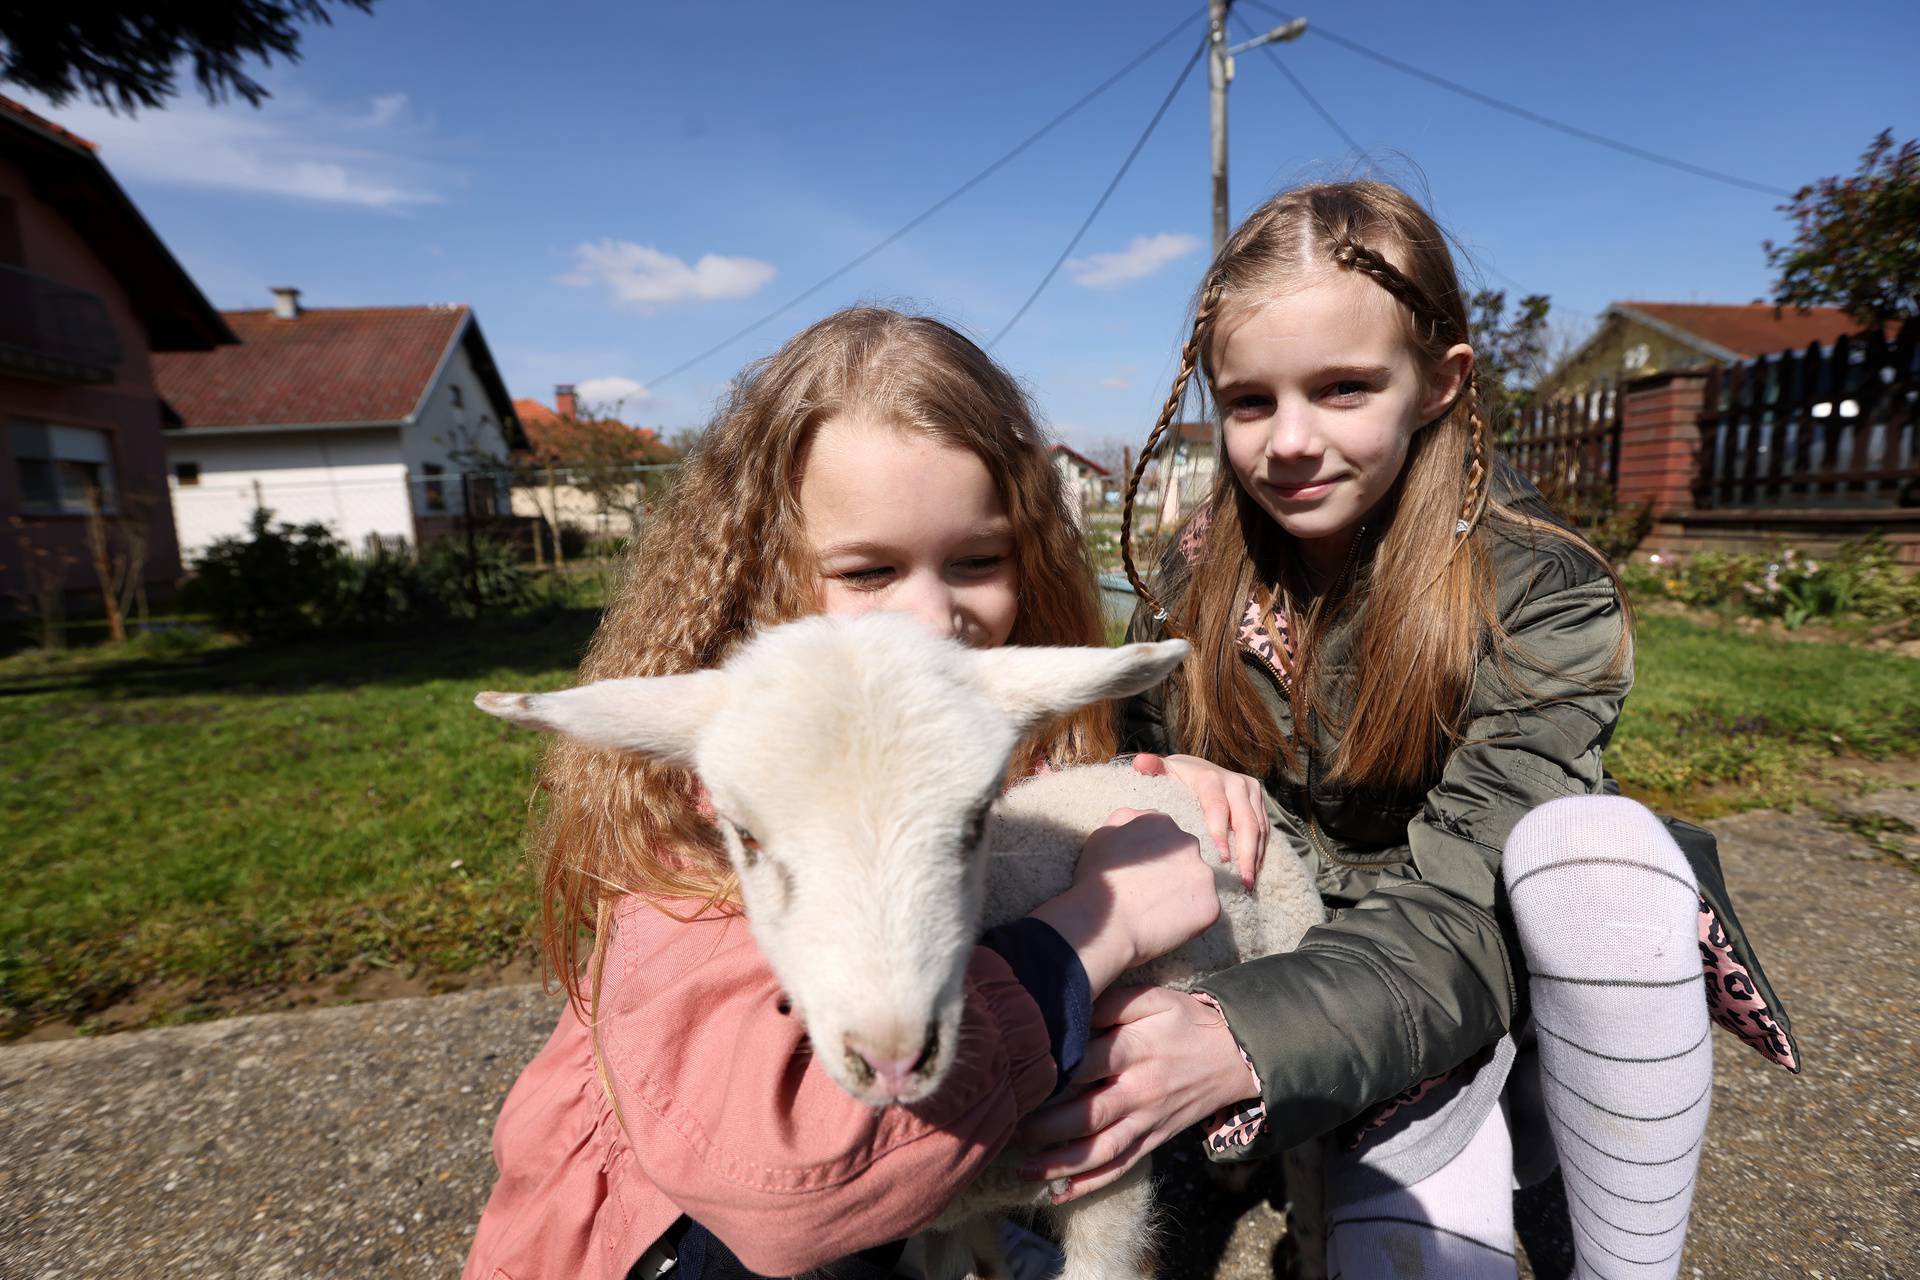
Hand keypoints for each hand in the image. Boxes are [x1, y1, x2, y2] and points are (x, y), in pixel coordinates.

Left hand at [1016, 986, 1256, 1201]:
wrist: (1237, 1055)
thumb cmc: (1187, 1021)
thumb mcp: (1153, 998)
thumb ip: (1109, 1003)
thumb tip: (1065, 1009)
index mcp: (1135, 1050)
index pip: (1084, 1065)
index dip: (1047, 1072)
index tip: (1015, 1075)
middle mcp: (1139, 1091)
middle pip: (1085, 1115)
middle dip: (1043, 1127)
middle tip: (1008, 1125)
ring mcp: (1147, 1121)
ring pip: (1099, 1151)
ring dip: (1058, 1165)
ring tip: (1021, 1167)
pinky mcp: (1153, 1140)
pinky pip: (1119, 1168)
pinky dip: (1088, 1185)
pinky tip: (1056, 1193)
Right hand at [1029, 809, 1218, 994]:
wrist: (1106, 923)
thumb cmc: (1099, 880)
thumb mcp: (1102, 835)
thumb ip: (1125, 820)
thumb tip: (1139, 816)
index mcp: (1162, 823)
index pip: (1166, 839)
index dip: (1153, 861)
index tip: (1140, 876)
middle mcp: (1188, 843)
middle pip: (1186, 860)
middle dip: (1172, 876)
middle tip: (1149, 896)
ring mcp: (1203, 875)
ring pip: (1197, 886)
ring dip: (1183, 897)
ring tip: (1156, 913)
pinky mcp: (1210, 905)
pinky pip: (1204, 913)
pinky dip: (1190, 921)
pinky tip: (1166, 925)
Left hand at [1132, 753, 1267, 890]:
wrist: (1199, 768)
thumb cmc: (1177, 777)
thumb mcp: (1164, 770)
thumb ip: (1152, 767)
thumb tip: (1139, 762)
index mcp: (1210, 777)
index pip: (1218, 807)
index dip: (1220, 833)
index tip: (1221, 859)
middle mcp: (1236, 783)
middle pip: (1246, 822)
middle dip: (1246, 853)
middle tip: (1243, 880)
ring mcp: (1251, 793)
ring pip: (1259, 828)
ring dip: (1256, 857)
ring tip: (1249, 883)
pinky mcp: (1259, 804)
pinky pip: (1265, 830)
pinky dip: (1261, 852)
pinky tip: (1254, 872)